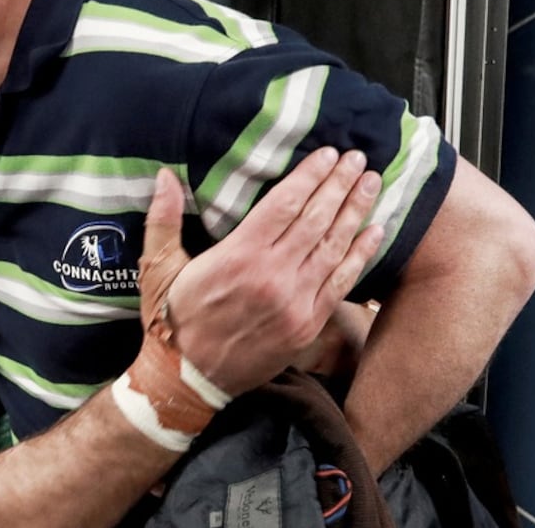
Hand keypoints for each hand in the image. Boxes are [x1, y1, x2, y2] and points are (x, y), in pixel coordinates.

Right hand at [163, 147, 383, 396]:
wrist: (187, 379)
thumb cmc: (171, 319)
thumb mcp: (158, 267)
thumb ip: (163, 219)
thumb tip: (165, 176)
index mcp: (238, 256)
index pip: (284, 205)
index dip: (309, 177)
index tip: (327, 154)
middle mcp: (272, 275)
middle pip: (315, 219)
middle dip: (339, 185)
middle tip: (356, 158)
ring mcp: (294, 302)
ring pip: (333, 247)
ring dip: (355, 212)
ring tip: (370, 183)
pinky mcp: (306, 325)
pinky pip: (341, 283)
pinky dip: (360, 255)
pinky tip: (376, 232)